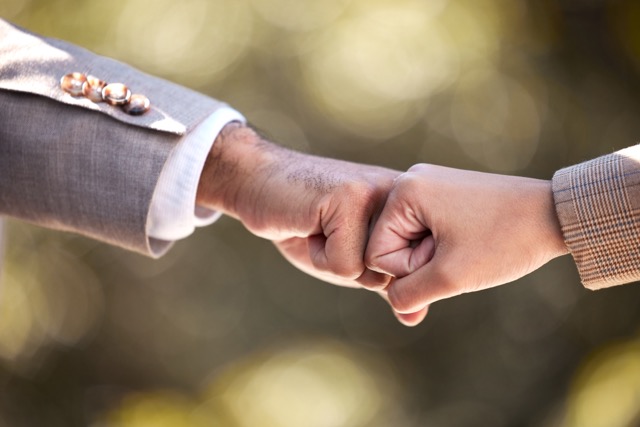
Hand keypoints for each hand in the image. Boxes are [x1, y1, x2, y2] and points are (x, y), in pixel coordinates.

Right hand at [196, 123, 427, 324]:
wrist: (260, 183)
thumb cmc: (306, 223)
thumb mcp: (351, 258)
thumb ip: (385, 283)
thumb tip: (414, 318)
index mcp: (411, 209)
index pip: (413, 274)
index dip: (372, 271)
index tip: (349, 239)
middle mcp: (404, 198)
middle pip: (392, 276)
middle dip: (353, 267)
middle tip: (331, 233)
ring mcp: (379, 194)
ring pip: (370, 272)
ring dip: (333, 261)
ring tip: (320, 227)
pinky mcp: (351, 198)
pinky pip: (345, 263)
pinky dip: (317, 254)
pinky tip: (308, 223)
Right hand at [365, 164, 568, 318]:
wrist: (555, 215)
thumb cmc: (503, 241)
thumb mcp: (450, 276)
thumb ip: (409, 295)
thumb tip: (396, 303)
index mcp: (404, 192)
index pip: (377, 253)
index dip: (409, 271)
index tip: (447, 259)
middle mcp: (411, 180)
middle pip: (390, 245)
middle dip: (421, 263)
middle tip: (460, 254)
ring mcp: (429, 184)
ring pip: (408, 241)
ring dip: (433, 257)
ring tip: (467, 249)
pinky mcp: (444, 193)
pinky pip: (424, 230)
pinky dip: (442, 247)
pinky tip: (467, 246)